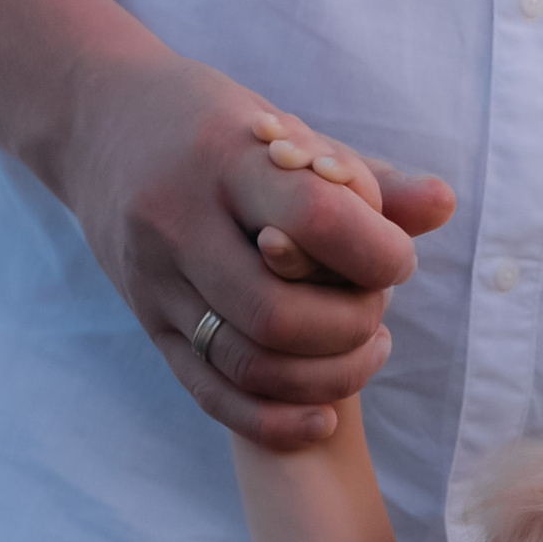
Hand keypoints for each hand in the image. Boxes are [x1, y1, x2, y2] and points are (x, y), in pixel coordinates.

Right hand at [48, 53, 455, 447]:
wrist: (96, 120)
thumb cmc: (213, 127)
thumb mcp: (282, 133)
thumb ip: (365, 177)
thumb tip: (446, 206)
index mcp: (220, 158)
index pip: (313, 221)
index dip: (375, 254)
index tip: (397, 260)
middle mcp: (176, 222)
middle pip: (278, 314)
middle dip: (349, 327)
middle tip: (378, 312)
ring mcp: (154, 282)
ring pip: (248, 364)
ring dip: (326, 376)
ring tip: (368, 350)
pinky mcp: (149, 326)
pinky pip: (212, 396)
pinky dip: (275, 421)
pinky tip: (324, 416)